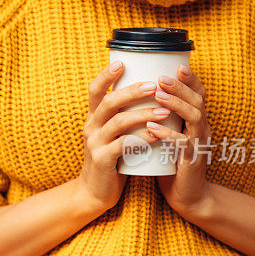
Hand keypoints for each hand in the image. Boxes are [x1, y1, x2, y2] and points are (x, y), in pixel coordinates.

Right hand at [76, 60, 165, 212]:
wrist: (94, 193)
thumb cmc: (110, 160)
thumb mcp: (111, 135)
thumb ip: (121, 117)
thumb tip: (146, 95)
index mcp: (93, 118)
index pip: (94, 91)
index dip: (105, 75)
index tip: (122, 62)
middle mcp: (90, 128)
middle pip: (108, 102)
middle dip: (131, 91)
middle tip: (154, 85)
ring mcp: (95, 144)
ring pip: (118, 122)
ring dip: (142, 114)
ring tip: (163, 111)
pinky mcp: (103, 160)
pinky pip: (123, 145)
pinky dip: (142, 138)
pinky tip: (157, 135)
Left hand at [146, 64, 213, 217]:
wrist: (186, 197)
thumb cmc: (171, 164)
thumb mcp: (167, 136)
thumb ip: (159, 119)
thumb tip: (136, 98)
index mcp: (196, 122)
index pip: (198, 94)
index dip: (190, 80)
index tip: (176, 66)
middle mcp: (201, 130)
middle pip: (198, 101)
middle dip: (180, 87)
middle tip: (162, 77)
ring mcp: (198, 145)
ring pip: (195, 118)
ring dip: (176, 105)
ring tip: (158, 95)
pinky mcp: (191, 161)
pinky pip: (183, 144)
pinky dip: (168, 134)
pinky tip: (153, 127)